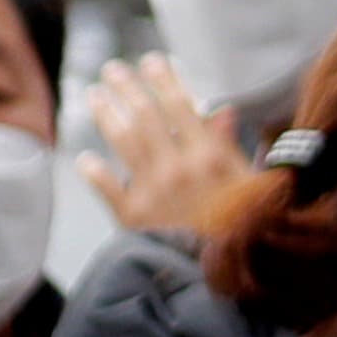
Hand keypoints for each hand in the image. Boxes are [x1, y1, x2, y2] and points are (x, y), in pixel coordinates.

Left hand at [75, 53, 247, 232]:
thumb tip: (222, 111)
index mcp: (209, 156)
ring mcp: (153, 190)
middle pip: (146, 116)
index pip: (180, 106)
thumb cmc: (247, 227)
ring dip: (106, 114)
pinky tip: (85, 159)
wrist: (228, 274)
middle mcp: (178, 166)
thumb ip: (230, 146)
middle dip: (127, 88)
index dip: (163, 80)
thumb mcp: (252, 184)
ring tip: (94, 95)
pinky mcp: (134, 216)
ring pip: (123, 141)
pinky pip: (108, 187)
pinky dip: (94, 172)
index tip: (150, 62)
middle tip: (113, 70)